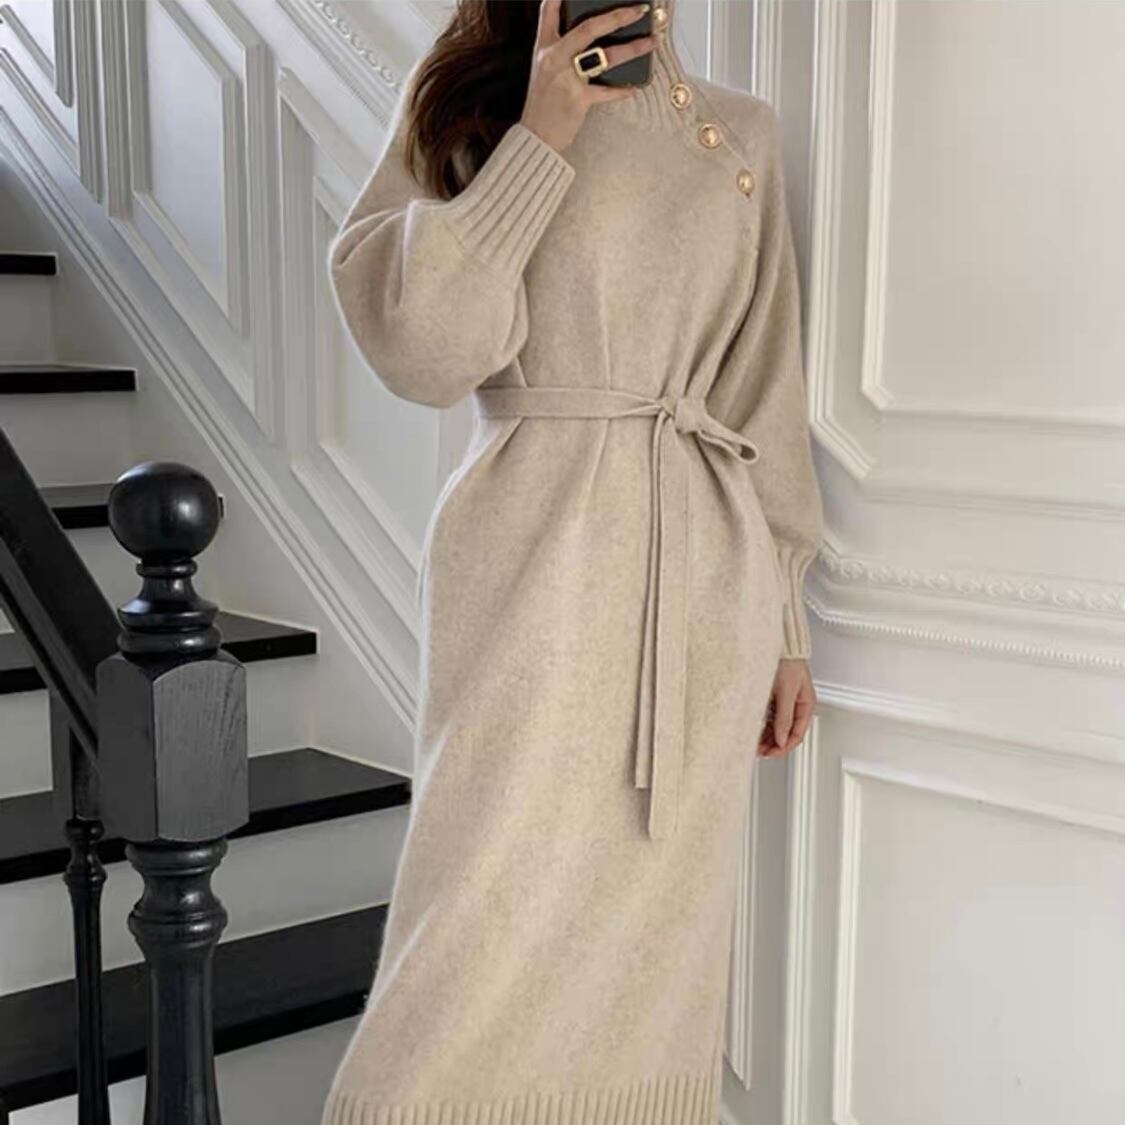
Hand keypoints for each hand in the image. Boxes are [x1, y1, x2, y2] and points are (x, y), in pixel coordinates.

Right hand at [521, 1, 654, 152]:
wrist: (535, 136)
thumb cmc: (542, 105)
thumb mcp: (544, 71)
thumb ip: (561, 53)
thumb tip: (589, 42)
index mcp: (544, 48)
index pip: (548, 12)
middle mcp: (555, 58)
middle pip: (589, 28)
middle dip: (617, 17)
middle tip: (639, 11)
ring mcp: (567, 77)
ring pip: (605, 56)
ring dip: (632, 48)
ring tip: (651, 43)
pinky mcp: (578, 99)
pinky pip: (607, 91)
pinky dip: (622, 90)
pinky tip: (635, 87)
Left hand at [757, 658, 815, 758]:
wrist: (780, 644)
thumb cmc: (787, 661)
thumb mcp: (786, 691)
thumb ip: (784, 717)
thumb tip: (781, 739)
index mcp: (806, 705)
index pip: (797, 735)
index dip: (783, 747)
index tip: (769, 753)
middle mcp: (796, 705)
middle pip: (787, 733)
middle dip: (774, 744)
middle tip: (759, 751)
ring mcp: (785, 702)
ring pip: (777, 726)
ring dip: (767, 737)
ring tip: (755, 743)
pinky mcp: (775, 696)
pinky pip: (770, 717)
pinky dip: (763, 725)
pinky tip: (755, 730)